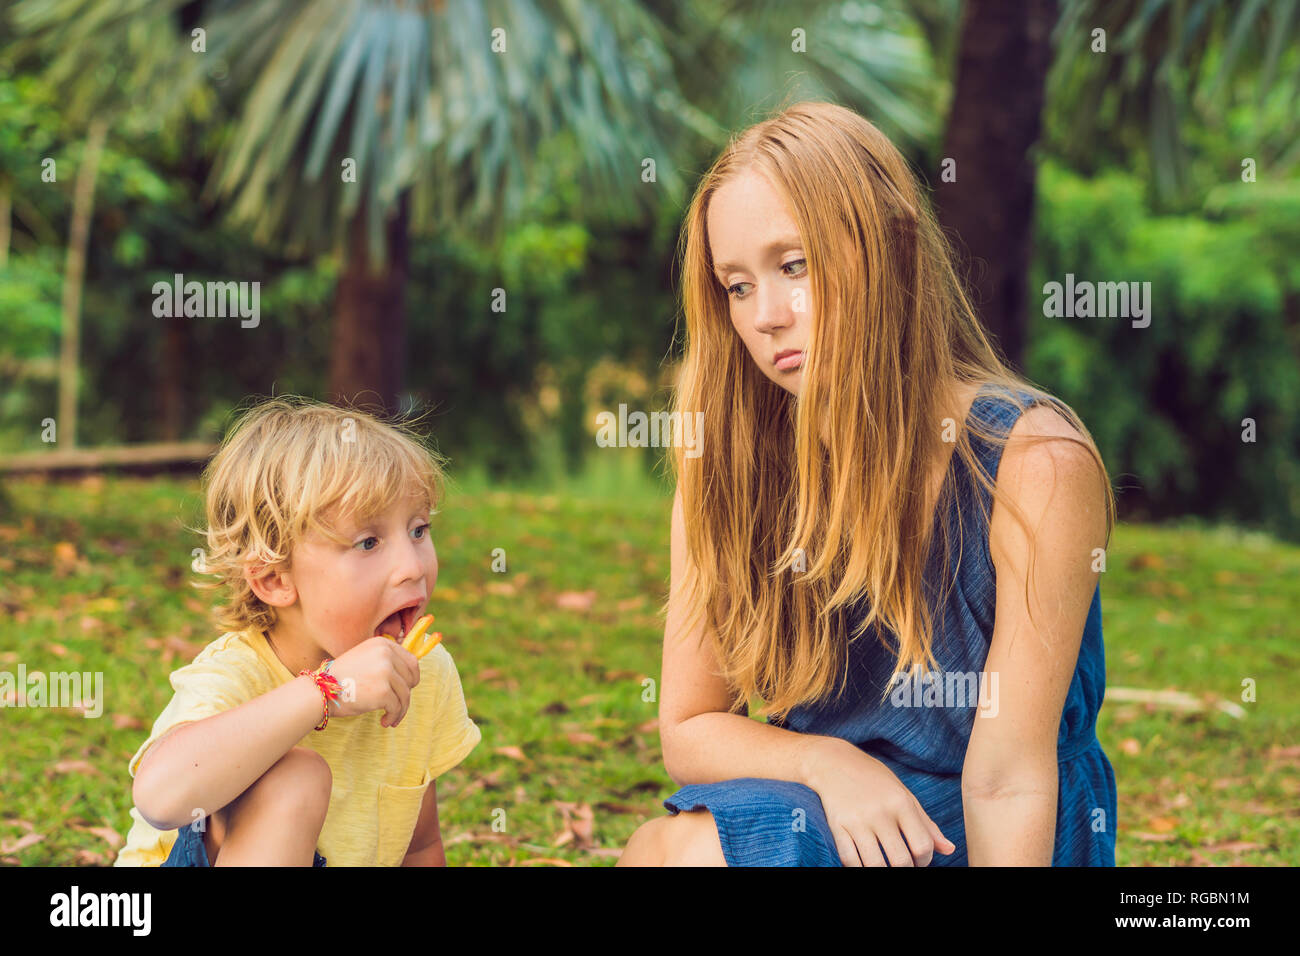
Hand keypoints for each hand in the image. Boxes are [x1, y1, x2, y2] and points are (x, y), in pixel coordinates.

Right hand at [324, 636, 420, 726]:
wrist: (320, 691)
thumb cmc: (340, 679)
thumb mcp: (363, 658)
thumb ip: (385, 661)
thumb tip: (412, 676)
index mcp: (382, 644)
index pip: (411, 661)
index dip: (411, 677)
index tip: (406, 689)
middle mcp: (386, 654)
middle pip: (411, 678)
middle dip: (406, 694)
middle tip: (398, 705)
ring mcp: (385, 672)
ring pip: (405, 695)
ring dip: (401, 709)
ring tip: (392, 718)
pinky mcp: (383, 691)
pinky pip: (397, 707)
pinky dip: (394, 716)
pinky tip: (385, 722)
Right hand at [803, 736, 955, 866]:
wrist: (832, 762)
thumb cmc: (873, 779)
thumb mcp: (903, 794)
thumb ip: (925, 823)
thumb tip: (949, 850)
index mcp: (901, 802)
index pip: (923, 845)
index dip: (925, 861)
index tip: (919, 861)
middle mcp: (880, 812)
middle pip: (900, 860)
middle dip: (905, 870)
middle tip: (901, 865)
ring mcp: (857, 820)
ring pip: (875, 865)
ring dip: (882, 872)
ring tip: (884, 865)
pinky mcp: (837, 826)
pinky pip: (849, 860)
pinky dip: (858, 868)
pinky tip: (863, 863)